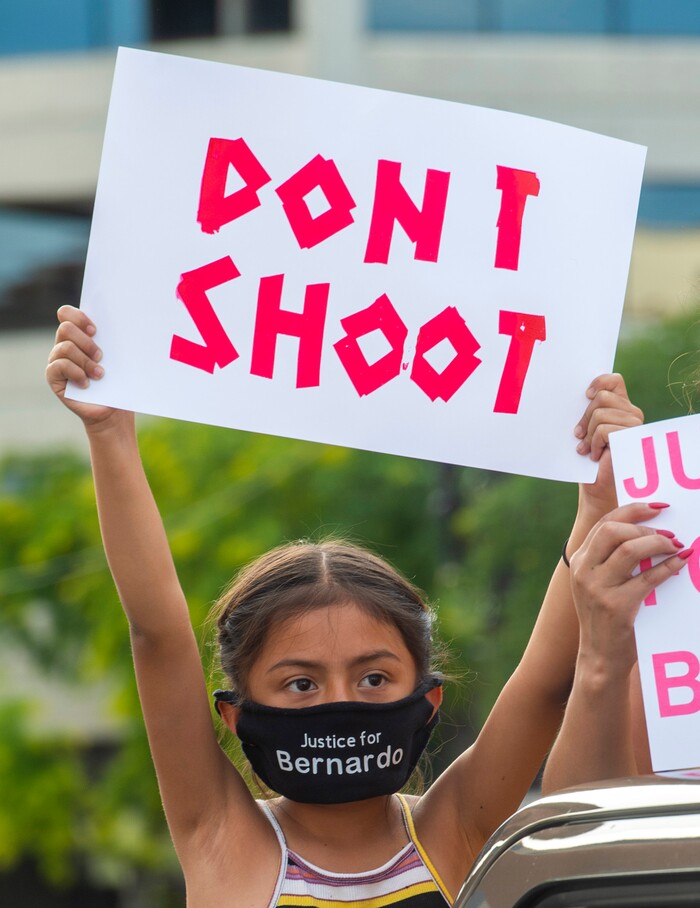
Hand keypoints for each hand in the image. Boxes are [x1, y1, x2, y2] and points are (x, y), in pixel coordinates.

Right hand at [45, 305, 126, 429]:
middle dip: (86, 341)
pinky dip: (76, 373)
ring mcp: (57, 360)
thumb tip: (132, 325)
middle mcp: (64, 344)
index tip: (96, 330)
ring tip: (100, 374)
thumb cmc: (117, 381)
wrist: (112, 409)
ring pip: (65, 347)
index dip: (79, 317)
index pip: (67, 314)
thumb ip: (116, 340)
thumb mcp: (119, 358)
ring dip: (85, 360)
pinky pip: (59, 366)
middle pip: (66, 328)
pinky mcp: (53, 376)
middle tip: (101, 356)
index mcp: (79, 335)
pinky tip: (87, 383)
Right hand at [570, 503, 691, 676]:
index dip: (633, 510)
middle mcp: (583, 570)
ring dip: (658, 543)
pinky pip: (648, 578)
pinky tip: (681, 561)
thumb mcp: (596, 583)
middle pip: (613, 530)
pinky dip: (669, 566)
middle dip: (645, 527)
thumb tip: (647, 531)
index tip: (657, 507)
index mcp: (579, 560)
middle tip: (668, 534)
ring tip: (675, 545)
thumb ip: (610, 558)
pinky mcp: (617, 606)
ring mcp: (597, 588)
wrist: (599, 656)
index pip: (604, 522)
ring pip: (629, 549)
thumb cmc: (605, 616)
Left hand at [575, 373, 642, 512]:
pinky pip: (603, 429)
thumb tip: (579, 393)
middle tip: (578, 435)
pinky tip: (595, 455)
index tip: (586, 395)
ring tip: (586, 449)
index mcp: (621, 407)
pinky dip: (594, 443)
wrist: (598, 488)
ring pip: (600, 413)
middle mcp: (632, 413)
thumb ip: (588, 411)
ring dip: (588, 434)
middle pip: (602, 397)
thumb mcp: (586, 430)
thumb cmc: (590, 460)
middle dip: (584, 417)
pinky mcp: (631, 438)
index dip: (599, 382)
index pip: (614, 380)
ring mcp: (634, 425)